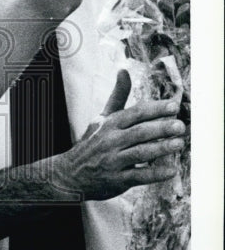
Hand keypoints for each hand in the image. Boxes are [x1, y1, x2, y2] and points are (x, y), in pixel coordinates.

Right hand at [52, 69, 184, 200]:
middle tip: (180, 126)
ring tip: (179, 144)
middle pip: (139, 132)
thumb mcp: (102, 118)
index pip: (135, 113)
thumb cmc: (92, 143)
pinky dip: (155, 174)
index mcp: (110, 124)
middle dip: (161, 128)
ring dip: (161, 149)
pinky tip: (171, 171)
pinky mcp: (117, 180)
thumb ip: (118, 96)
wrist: (70, 174)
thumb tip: (124, 70)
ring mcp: (113, 161)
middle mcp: (111, 141)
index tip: (174, 106)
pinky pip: (138, 176)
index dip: (155, 109)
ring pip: (140, 153)